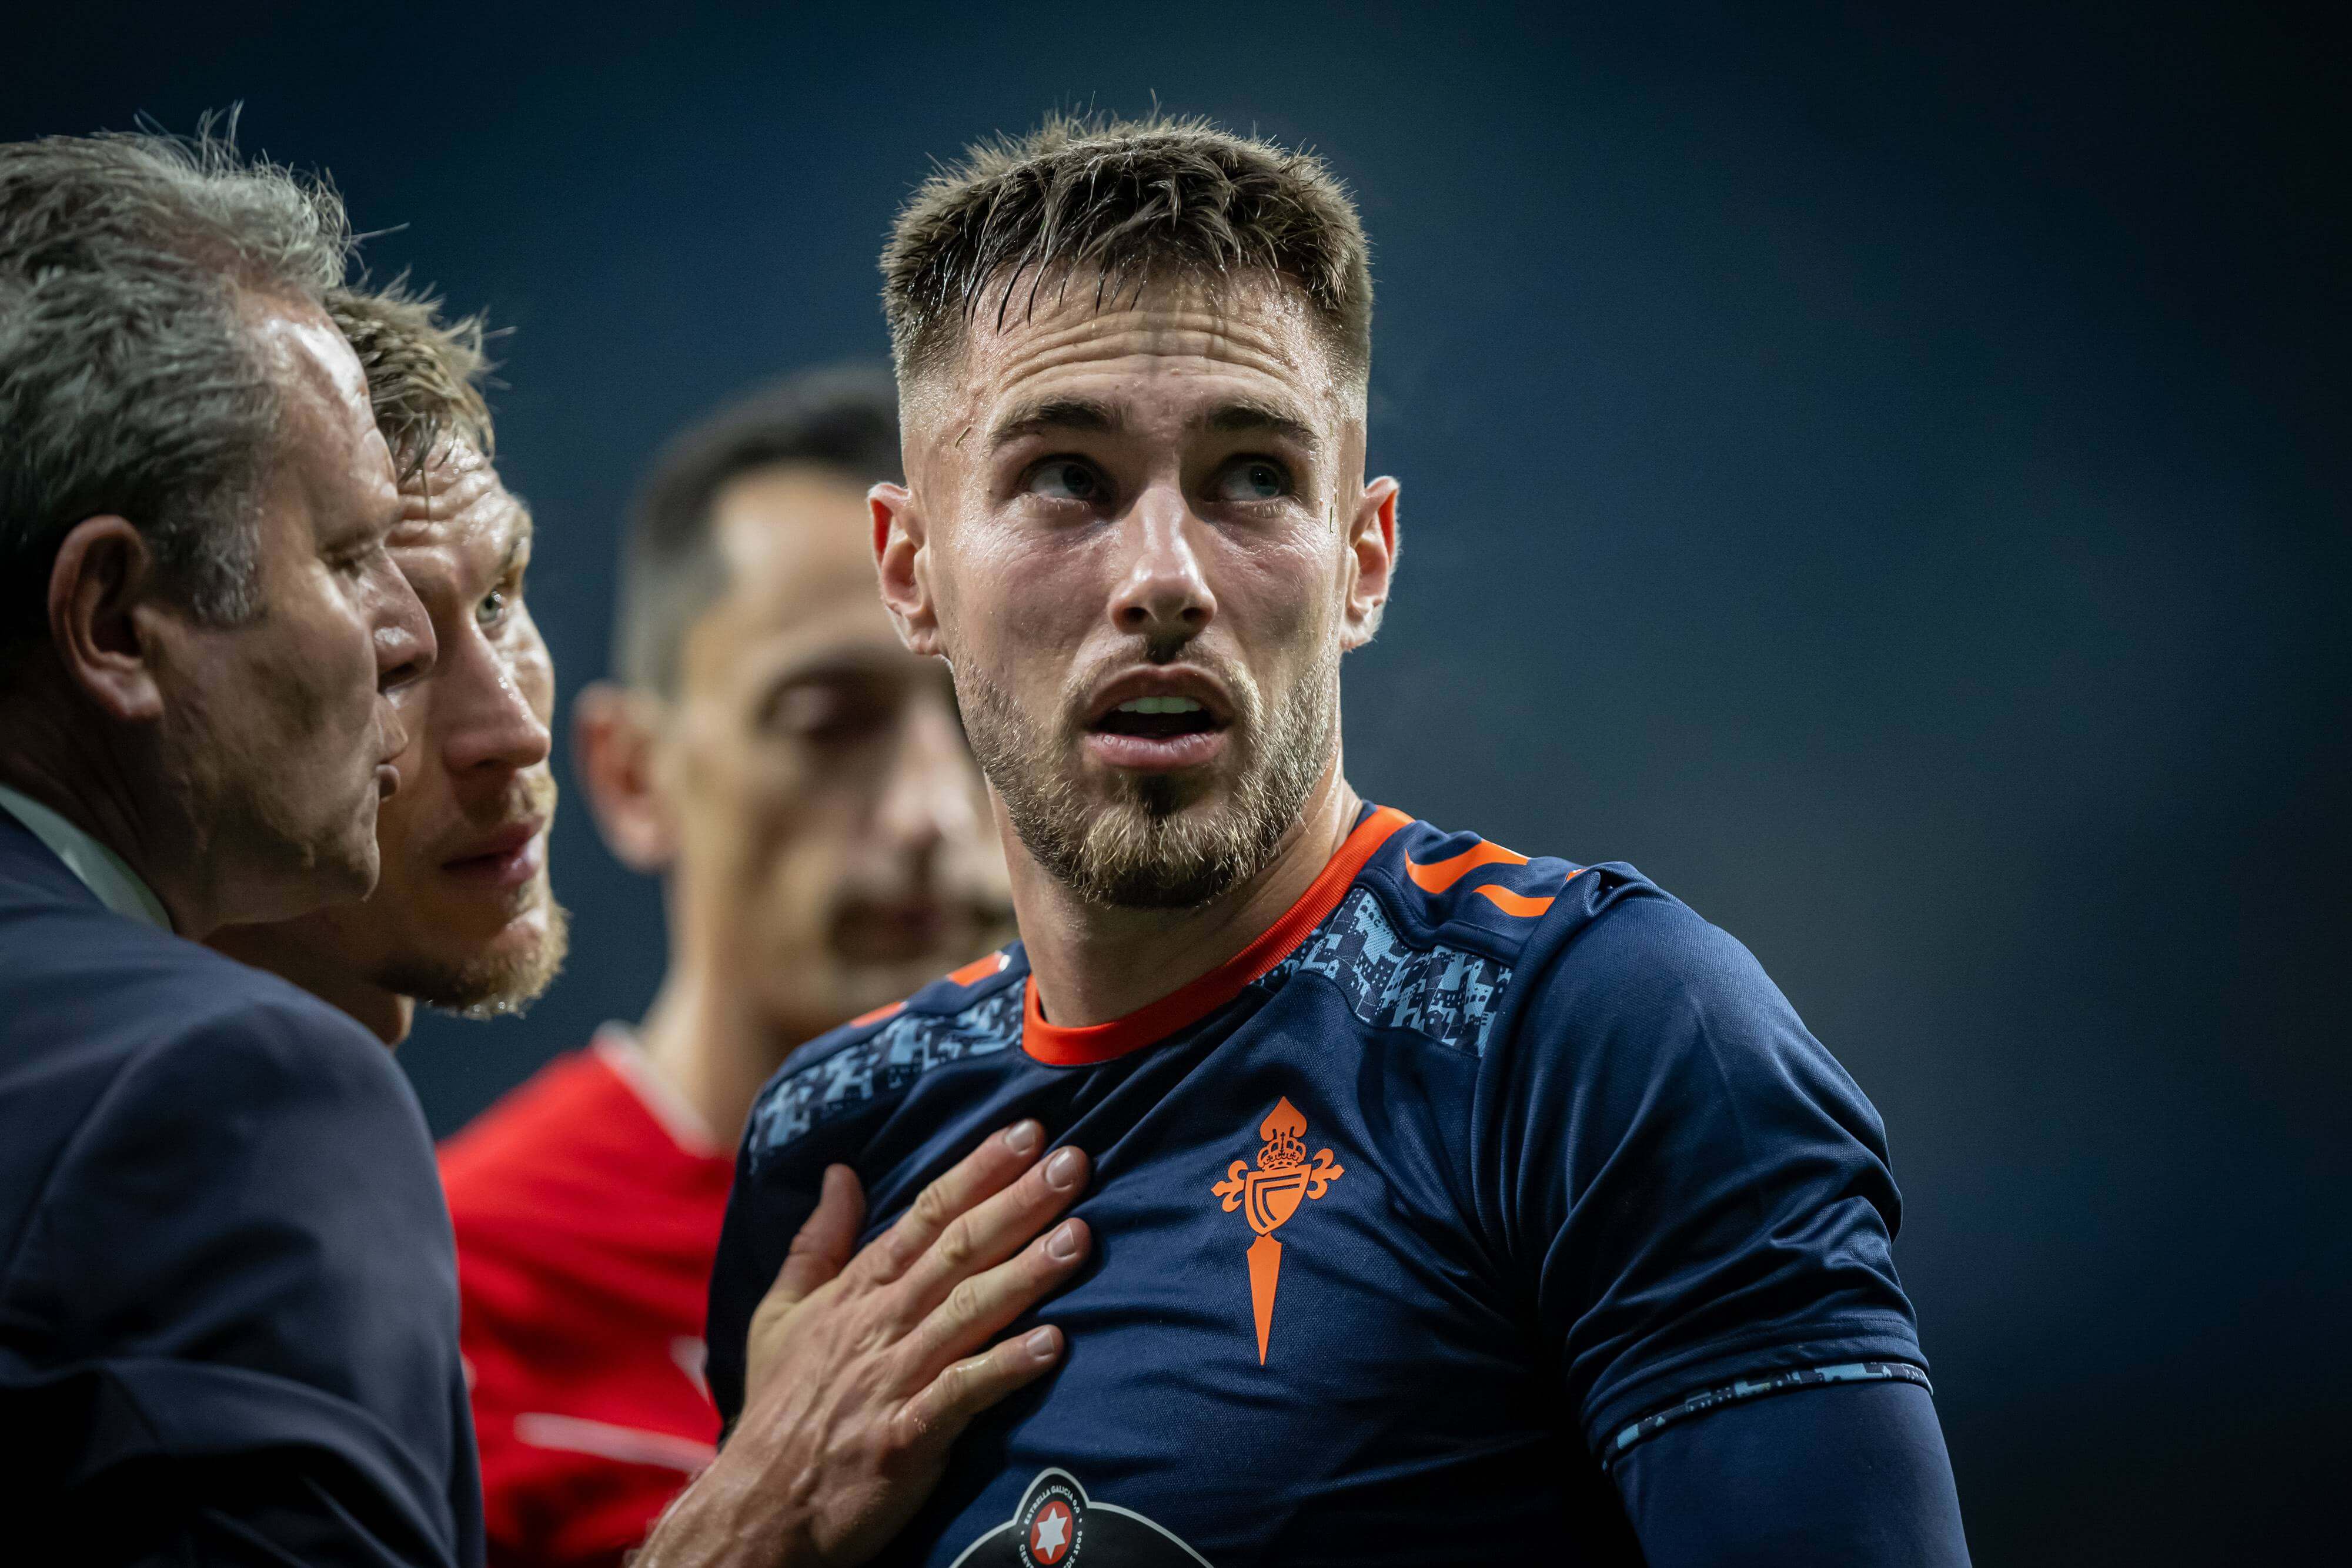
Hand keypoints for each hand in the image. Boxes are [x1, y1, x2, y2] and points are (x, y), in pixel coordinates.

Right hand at [635, 1120, 1090, 1567]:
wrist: (757, 1506)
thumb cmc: (781, 1406)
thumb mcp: (781, 1313)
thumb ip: (818, 1242)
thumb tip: (841, 1172)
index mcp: (858, 1291)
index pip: (926, 1216)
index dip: (978, 1171)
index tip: (1028, 1132)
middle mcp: (881, 1324)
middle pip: (958, 1251)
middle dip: (1019, 1203)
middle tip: (1075, 1163)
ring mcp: (894, 1380)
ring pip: (969, 1312)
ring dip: (1027, 1274)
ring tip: (1080, 1238)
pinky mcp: (906, 1438)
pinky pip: (962, 1396)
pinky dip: (1006, 1368)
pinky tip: (1053, 1345)